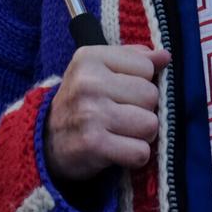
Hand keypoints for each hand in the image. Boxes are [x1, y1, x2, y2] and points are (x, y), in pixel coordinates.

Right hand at [44, 45, 169, 181]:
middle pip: (151, 96)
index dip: (141, 82)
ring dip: (142, 135)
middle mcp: (88, 82)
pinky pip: (140, 152)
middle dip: (143, 110)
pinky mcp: (93, 144)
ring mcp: (90, 113)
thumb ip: (133, 59)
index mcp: (90, 57)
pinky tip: (119, 150)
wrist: (46, 141)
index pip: (146, 67)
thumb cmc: (82, 101)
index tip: (121, 91)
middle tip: (121, 115)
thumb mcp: (99, 70)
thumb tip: (165, 55)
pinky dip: (135, 156)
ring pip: (150, 124)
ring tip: (121, 132)